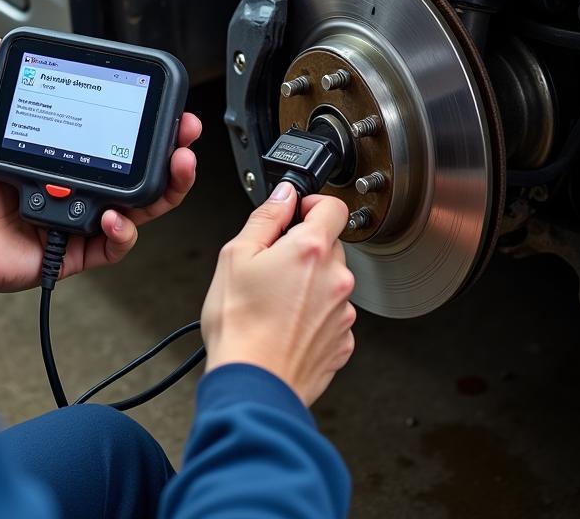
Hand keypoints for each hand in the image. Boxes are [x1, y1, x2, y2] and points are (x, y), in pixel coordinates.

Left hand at [0, 37, 200, 293]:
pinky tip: (113, 216)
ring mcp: (86, 218)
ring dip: (167, 188)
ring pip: (143, 207)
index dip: (148, 122)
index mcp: (72, 155)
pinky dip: (121, 231)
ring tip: (176, 167)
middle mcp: (86, 185)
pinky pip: (114, 245)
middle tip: (185, 133)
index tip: (165, 102)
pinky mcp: (80, 251)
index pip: (120, 136)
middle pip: (144, 170)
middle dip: (174, 152)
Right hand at [200, 183, 355, 405]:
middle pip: (330, 245)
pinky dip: (314, 315)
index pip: (333, 206)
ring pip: (331, 282)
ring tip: (274, 302)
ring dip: (310, 283)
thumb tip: (284, 195)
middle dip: (304, 248)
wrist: (253, 384)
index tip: (296, 213)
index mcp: (311, 250)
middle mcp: (336, 278)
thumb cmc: (240, 325)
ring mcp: (343, 313)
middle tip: (271, 266)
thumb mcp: (236, 255)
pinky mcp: (342, 342)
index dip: (312, 204)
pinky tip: (286, 324)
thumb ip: (266, 217)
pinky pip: (332, 315)